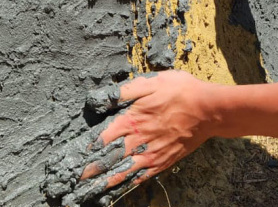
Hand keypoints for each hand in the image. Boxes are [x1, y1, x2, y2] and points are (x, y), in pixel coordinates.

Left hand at [44, 72, 216, 205]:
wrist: (210, 110)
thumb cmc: (180, 91)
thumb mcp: (149, 82)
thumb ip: (122, 93)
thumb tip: (97, 99)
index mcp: (131, 120)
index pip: (100, 139)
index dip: (82, 151)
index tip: (67, 160)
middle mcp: (137, 141)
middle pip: (107, 160)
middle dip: (86, 173)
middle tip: (68, 184)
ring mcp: (150, 155)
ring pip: (121, 173)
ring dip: (101, 184)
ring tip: (84, 194)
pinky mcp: (162, 162)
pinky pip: (139, 178)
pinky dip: (124, 186)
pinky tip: (113, 192)